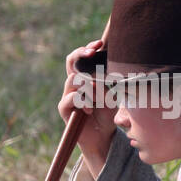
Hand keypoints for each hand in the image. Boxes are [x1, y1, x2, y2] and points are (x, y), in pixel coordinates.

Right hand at [58, 39, 117, 174]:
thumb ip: (109, 80)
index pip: (81, 57)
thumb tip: (115, 63)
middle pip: (71, 62)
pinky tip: (91, 108)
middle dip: (82, 54)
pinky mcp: (64, 109)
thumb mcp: (113, 94)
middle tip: (93, 53)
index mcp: (84, 78)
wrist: (102, 137)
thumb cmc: (108, 113)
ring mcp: (67, 95)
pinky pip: (70, 97)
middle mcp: (73, 84)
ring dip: (88, 84)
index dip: (87, 48)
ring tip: (99, 95)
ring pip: (73, 79)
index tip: (99, 43)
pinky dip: (83, 101)